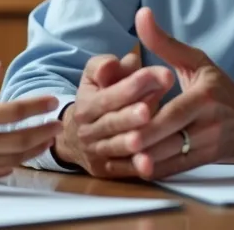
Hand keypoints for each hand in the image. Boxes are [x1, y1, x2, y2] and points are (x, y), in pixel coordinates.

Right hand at [0, 60, 63, 192]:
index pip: (12, 113)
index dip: (36, 106)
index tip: (51, 101)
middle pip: (19, 140)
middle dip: (43, 131)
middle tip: (57, 124)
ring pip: (11, 160)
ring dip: (32, 150)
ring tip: (45, 141)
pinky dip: (7, 166)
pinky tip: (16, 160)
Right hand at [54, 51, 174, 177]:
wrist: (75, 138)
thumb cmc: (97, 99)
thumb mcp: (93, 77)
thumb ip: (104, 66)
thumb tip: (115, 62)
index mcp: (85, 105)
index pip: (108, 96)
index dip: (132, 86)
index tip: (158, 75)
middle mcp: (88, 131)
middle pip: (111, 123)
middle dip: (129, 116)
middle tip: (146, 111)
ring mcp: (96, 152)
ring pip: (115, 147)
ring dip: (130, 142)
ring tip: (145, 136)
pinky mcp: (106, 171)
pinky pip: (122, 170)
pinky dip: (135, 167)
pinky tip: (148, 165)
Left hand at [89, 8, 233, 178]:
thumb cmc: (217, 87)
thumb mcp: (195, 60)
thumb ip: (164, 42)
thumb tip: (142, 13)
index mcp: (206, 97)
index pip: (178, 112)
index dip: (155, 122)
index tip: (131, 128)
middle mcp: (209, 124)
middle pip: (174, 139)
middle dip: (147, 144)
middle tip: (120, 144)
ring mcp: (208, 146)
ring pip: (175, 159)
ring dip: (149, 161)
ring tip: (123, 159)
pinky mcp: (203, 161)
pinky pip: (178, 170)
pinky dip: (158, 171)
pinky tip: (137, 169)